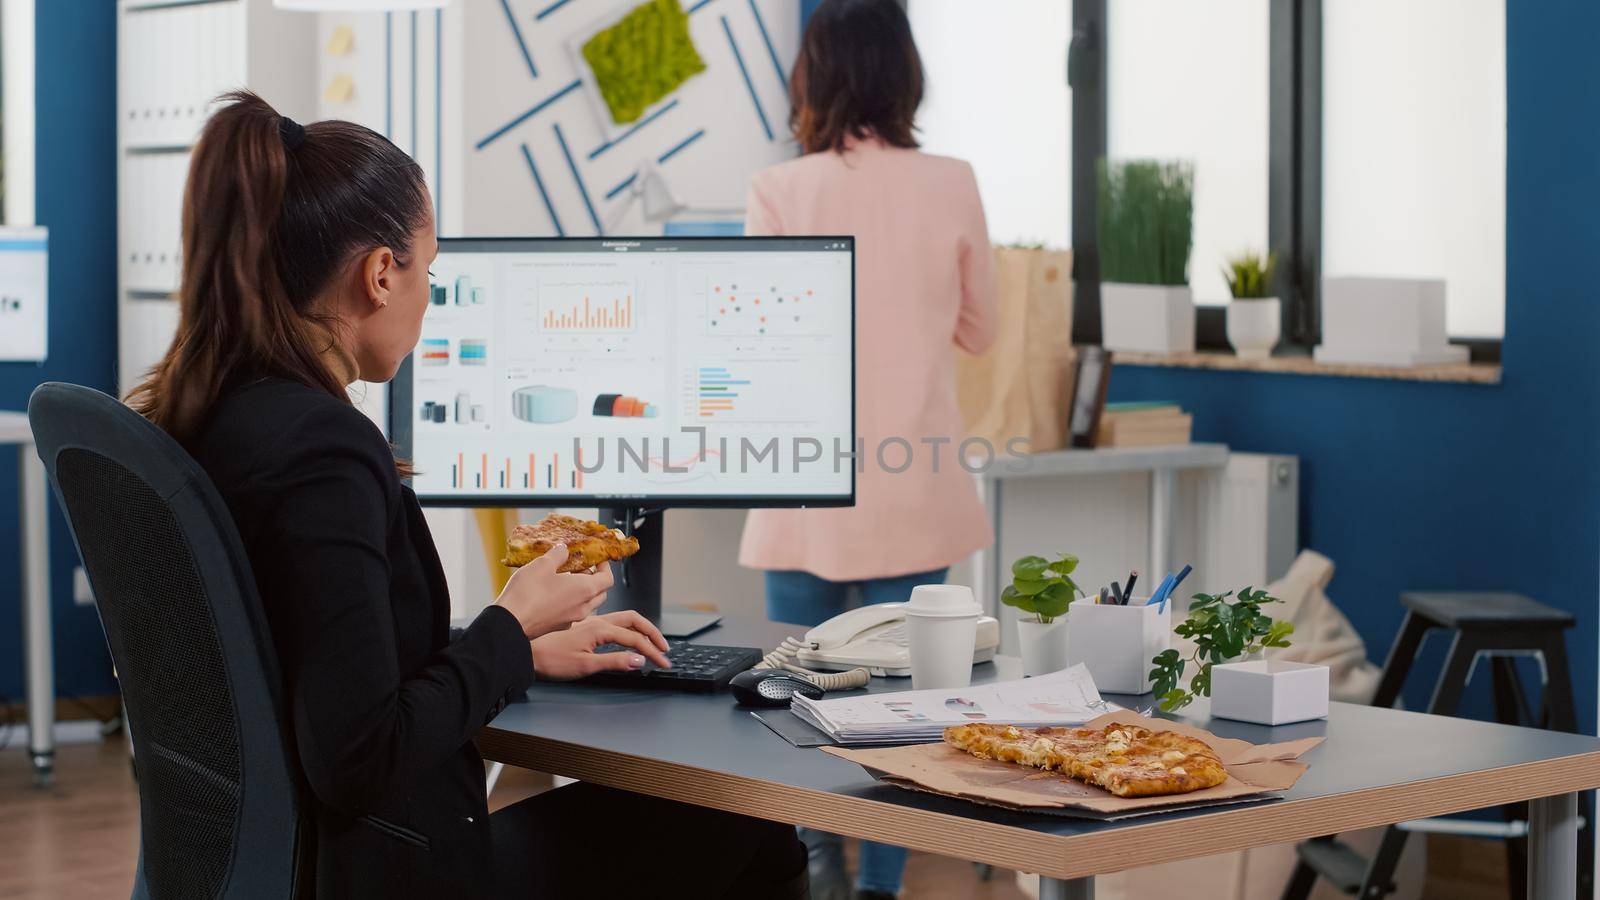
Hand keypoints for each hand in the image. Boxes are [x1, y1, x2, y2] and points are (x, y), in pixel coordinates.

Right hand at [494, 545, 613, 639]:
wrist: (510, 622)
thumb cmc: (527, 594)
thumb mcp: (543, 564)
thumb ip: (557, 554)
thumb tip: (563, 550)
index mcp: (585, 590)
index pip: (608, 578)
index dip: (604, 566)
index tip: (597, 558)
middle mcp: (582, 607)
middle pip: (600, 593)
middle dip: (594, 578)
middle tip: (582, 567)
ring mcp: (571, 619)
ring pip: (587, 604)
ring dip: (582, 591)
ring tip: (565, 578)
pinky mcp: (558, 626)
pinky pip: (572, 612)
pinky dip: (570, 601)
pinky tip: (553, 593)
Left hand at [529, 611, 672, 681]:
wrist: (527, 652)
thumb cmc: (551, 660)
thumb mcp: (584, 666)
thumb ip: (614, 662)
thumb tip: (639, 661)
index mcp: (600, 630)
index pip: (635, 640)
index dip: (652, 652)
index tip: (663, 663)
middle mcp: (598, 622)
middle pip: (634, 621)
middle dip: (652, 633)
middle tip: (664, 648)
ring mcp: (591, 622)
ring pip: (624, 618)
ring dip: (641, 627)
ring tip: (651, 640)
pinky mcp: (585, 627)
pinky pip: (613, 621)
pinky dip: (627, 627)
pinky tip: (626, 635)